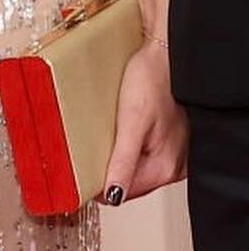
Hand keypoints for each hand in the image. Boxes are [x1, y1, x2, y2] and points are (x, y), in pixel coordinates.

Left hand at [99, 41, 187, 204]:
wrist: (165, 55)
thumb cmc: (151, 80)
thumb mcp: (132, 120)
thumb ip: (123, 160)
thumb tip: (113, 196)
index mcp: (166, 168)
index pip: (125, 194)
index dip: (99, 187)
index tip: (78, 177)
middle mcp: (174, 167)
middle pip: (131, 182)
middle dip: (107, 172)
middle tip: (84, 156)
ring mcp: (174, 154)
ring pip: (136, 168)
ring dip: (116, 159)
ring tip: (100, 141)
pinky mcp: (168, 141)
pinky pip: (142, 153)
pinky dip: (126, 147)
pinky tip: (118, 133)